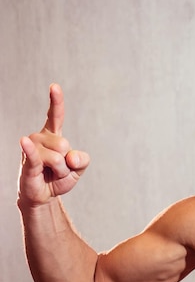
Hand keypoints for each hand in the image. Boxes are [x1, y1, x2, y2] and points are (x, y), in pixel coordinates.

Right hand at [18, 84, 89, 206]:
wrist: (45, 195)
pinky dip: (30, 150)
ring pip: (59, 158)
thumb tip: (71, 157)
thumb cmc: (60, 178)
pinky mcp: (28, 162)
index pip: (55, 115)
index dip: (55, 101)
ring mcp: (32, 148)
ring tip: (51, 173)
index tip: (54, 86)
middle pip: (65, 145)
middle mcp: (41, 138)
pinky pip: (34, 155)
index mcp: (54, 135)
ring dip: (61, 171)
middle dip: (68, 163)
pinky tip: (23, 141)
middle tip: (59, 169)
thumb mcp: (79, 168)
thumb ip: (83, 159)